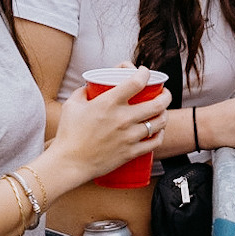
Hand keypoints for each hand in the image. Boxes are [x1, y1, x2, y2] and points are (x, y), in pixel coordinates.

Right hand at [40, 76, 169, 191]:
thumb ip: (83, 92)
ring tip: (162, 111)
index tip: (145, 72)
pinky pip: (155, 142)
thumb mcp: (72, 106)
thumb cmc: (68, 134)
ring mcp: (129, 136)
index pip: (136, 82)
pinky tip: (159, 131)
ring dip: (165, 114)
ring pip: (159, 122)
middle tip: (164, 93)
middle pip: (157, 103)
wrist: (69, 163)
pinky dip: (160, 134)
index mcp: (109, 103)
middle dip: (166, 95)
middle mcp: (123, 118)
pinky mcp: (131, 152)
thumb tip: (90, 87)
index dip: (145, 73)